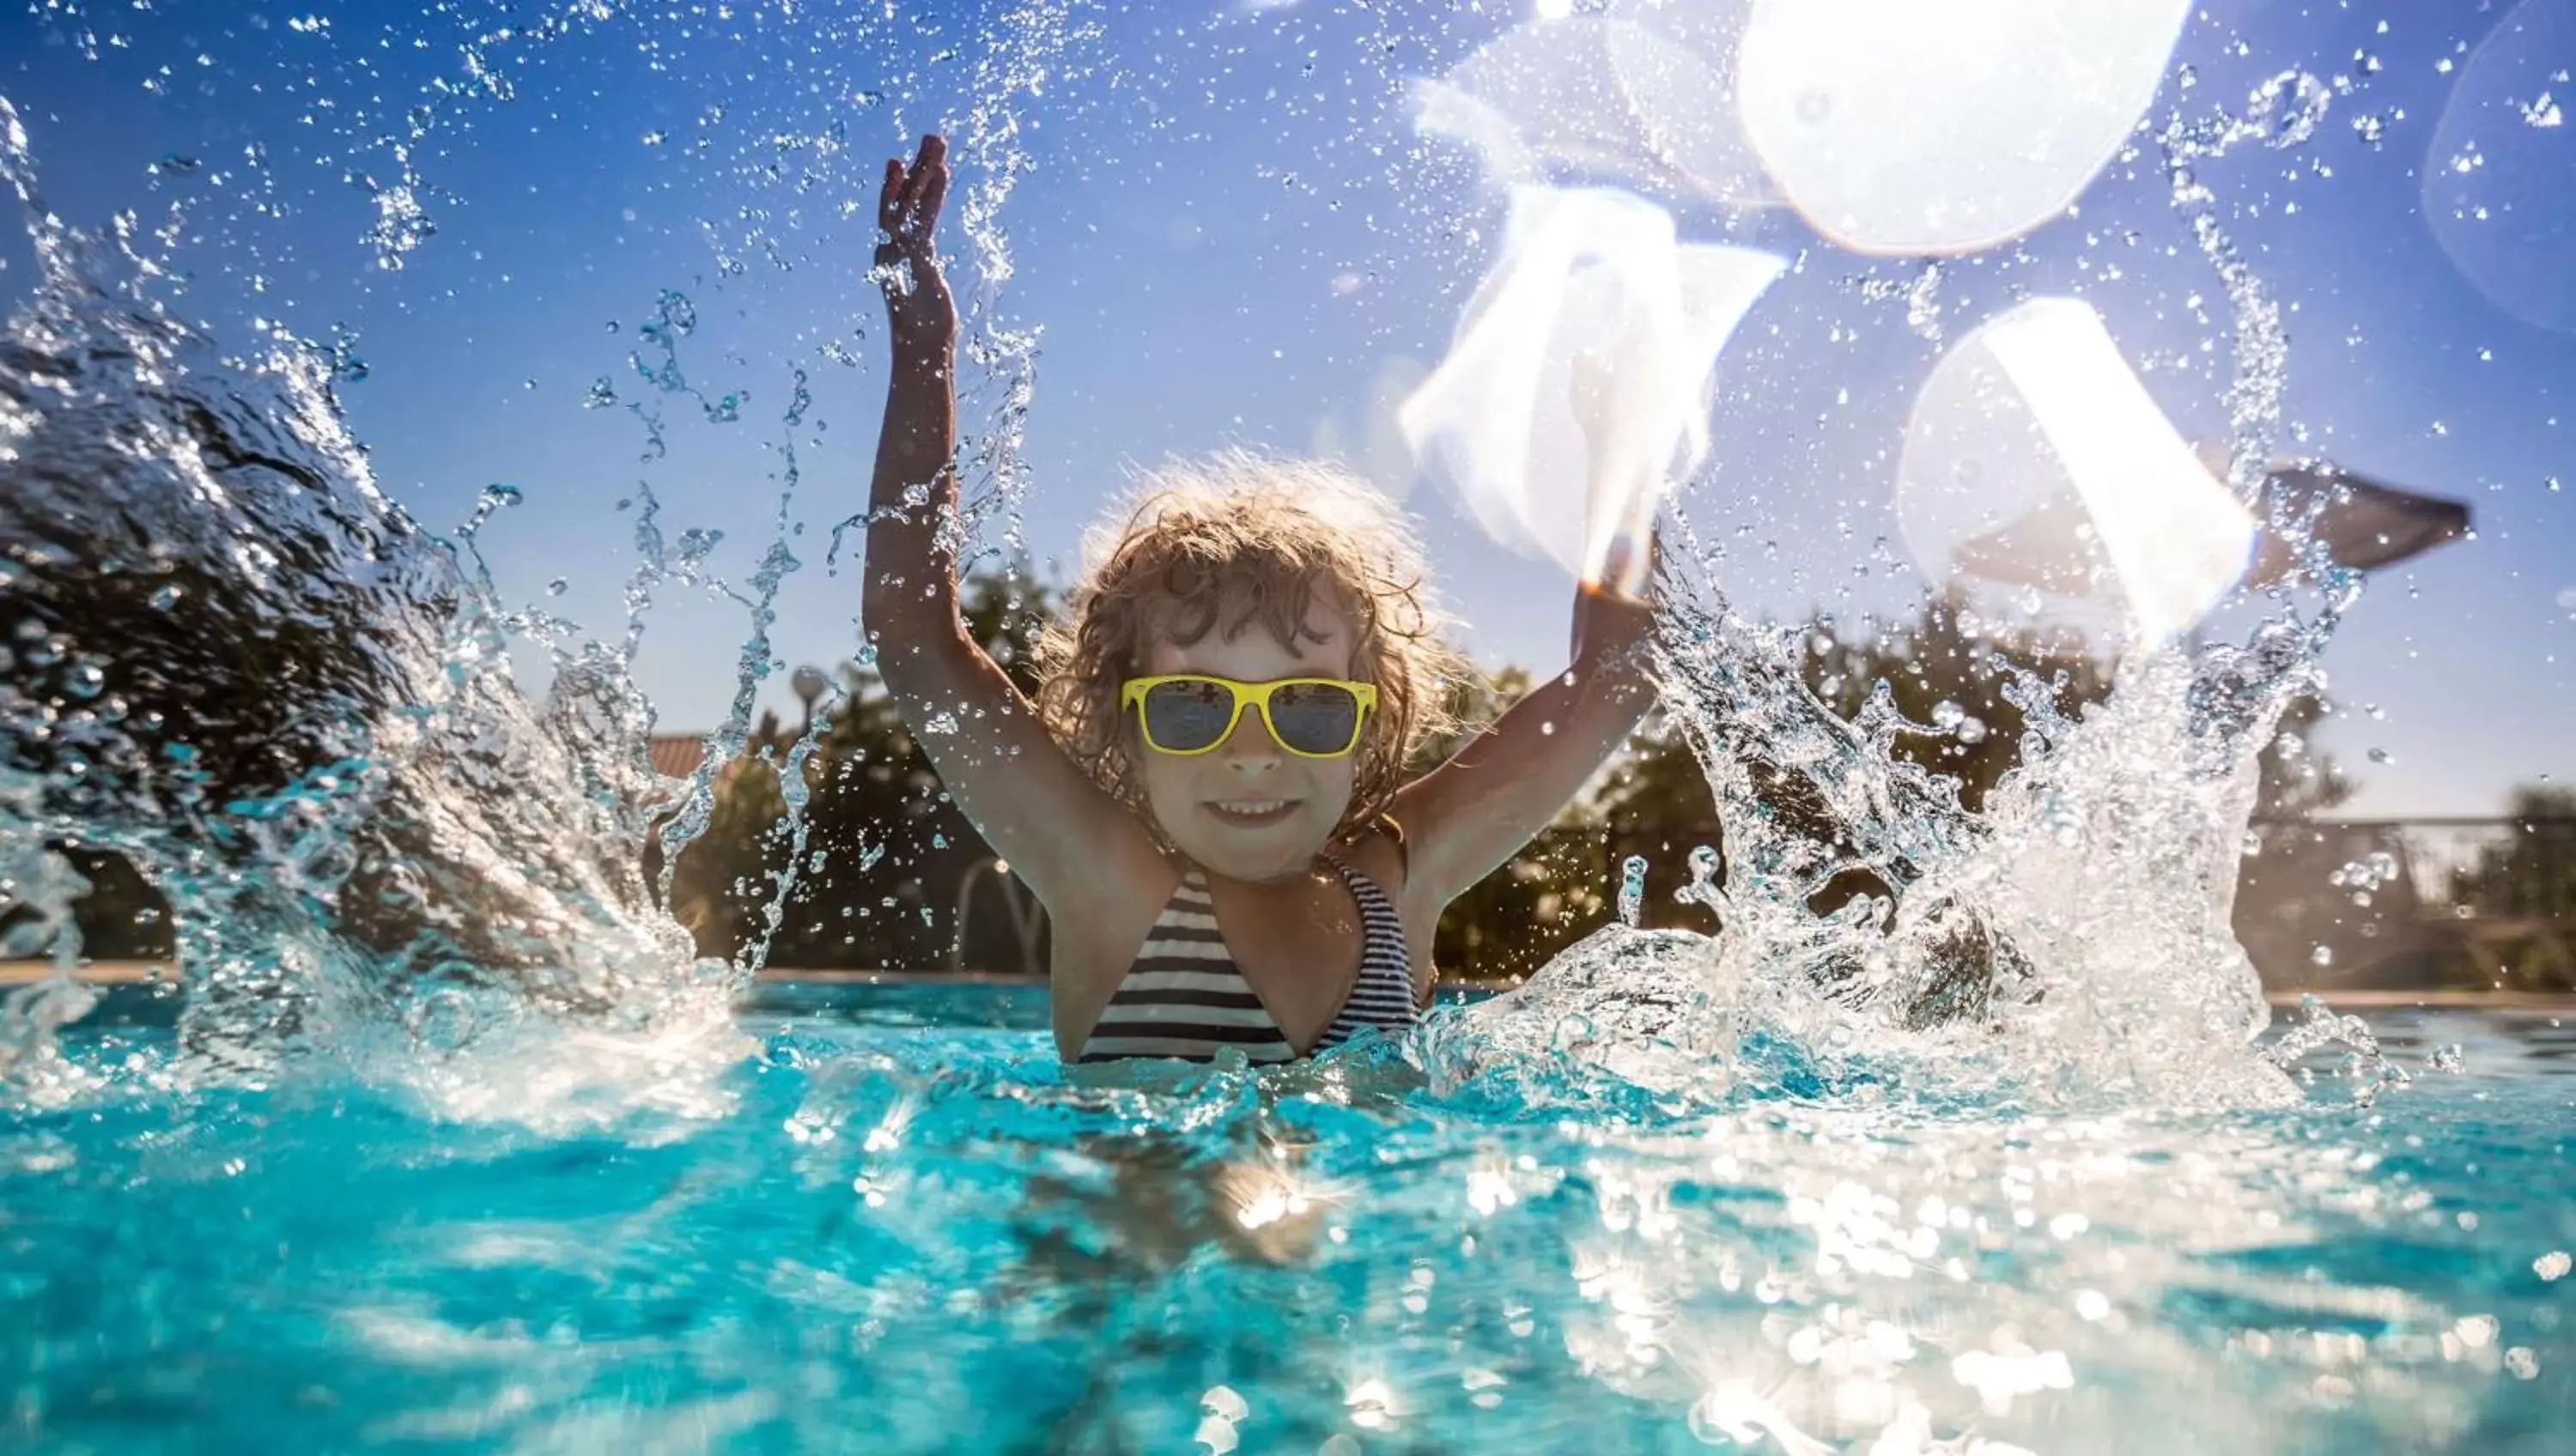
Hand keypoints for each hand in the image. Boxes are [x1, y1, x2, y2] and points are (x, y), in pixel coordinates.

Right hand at [876, 134, 955, 354]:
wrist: (921, 354)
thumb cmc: (925, 332)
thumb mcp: (926, 293)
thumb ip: (922, 272)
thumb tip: (923, 267)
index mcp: (892, 254)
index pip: (896, 211)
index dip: (900, 185)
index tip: (904, 160)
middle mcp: (891, 249)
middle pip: (902, 198)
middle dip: (916, 166)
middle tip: (931, 136)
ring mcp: (900, 252)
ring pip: (910, 202)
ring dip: (924, 169)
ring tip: (935, 142)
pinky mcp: (915, 259)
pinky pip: (924, 219)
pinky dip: (932, 195)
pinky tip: (942, 173)